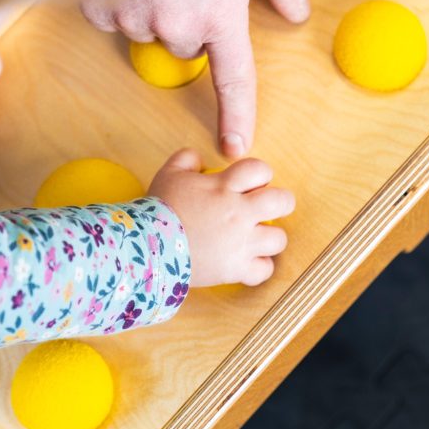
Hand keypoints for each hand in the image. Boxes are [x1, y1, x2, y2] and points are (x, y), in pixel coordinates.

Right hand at [81, 0, 309, 160]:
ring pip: (148, 31)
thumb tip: (296, 13)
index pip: (233, 79)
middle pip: (186, 44)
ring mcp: (135, 19)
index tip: (235, 147)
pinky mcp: (99, 7)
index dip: (237, 116)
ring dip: (153, 6)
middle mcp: (177, 27)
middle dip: (189, 19)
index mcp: (221, 15)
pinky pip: (114, 16)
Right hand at [148, 148, 294, 286]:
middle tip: (268, 207)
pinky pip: (264, 270)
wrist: (146, 247)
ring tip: (256, 237)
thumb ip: (187, 159)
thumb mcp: (169, 174)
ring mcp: (240, 244)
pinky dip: (259, 267)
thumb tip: (199, 158)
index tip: (252, 183)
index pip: (260, 169)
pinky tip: (247, 262)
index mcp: (224, 187)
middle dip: (280, 201)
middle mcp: (239, 214)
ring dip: (270, 237)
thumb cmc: (158, 210)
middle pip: (282, 201)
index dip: (260, 173)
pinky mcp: (236, 269)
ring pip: (279, 239)